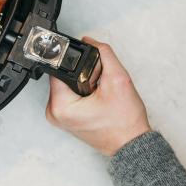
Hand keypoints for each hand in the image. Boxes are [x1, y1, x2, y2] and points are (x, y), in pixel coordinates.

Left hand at [45, 37, 151, 155]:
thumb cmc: (125, 123)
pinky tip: (94, 98)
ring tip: (98, 92)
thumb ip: (104, 55)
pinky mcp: (64, 118)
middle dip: (81, 74)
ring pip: (66, 85)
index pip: (58, 70)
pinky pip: (68, 96)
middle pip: (62, 77)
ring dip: (81, 83)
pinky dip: (80, 93)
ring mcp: (58, 117)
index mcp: (61, 106)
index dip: (75, 62)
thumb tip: (90, 41)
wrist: (131, 144)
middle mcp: (54, 113)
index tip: (90, 67)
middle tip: (98, 84)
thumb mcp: (119, 80)